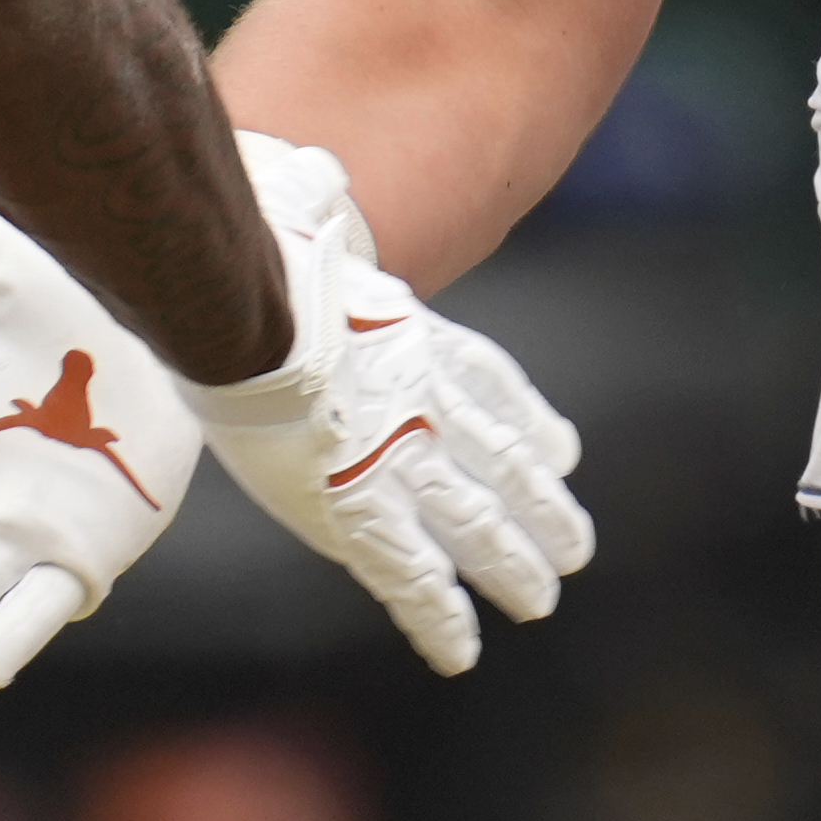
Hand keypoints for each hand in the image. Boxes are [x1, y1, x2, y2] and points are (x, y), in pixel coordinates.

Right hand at [179, 134, 592, 676]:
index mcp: (409, 335)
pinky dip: (441, 616)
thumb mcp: (305, 213)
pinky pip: (411, 577)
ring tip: (543, 597)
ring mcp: (397, 457)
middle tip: (575, 546)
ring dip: (514, 563)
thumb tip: (306, 170)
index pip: (487, 383)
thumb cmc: (257, 247)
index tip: (561, 450)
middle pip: (501, 461)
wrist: (246, 302)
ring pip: (477, 523)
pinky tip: (463, 650)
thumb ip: (317, 204)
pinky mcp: (359, 510)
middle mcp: (422, 401)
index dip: (528, 420)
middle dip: (540, 506)